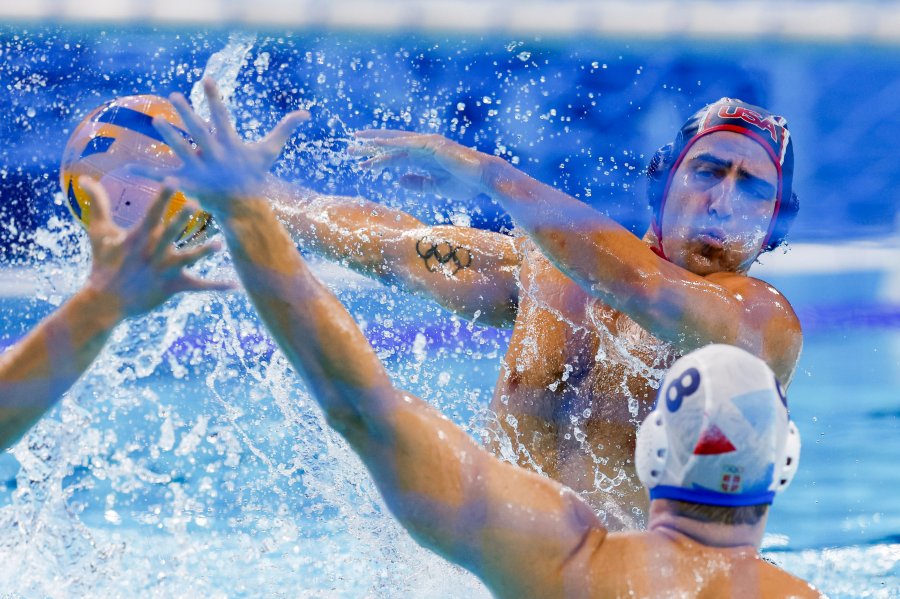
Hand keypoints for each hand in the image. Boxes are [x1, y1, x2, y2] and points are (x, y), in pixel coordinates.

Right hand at [81, 177, 231, 317]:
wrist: (106, 301)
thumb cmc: (103, 263)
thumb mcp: (99, 232)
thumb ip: (98, 203)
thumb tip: (84, 178)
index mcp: (139, 237)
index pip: (152, 213)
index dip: (161, 197)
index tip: (172, 179)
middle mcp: (152, 253)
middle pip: (169, 233)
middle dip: (181, 219)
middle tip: (196, 203)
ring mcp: (163, 271)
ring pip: (186, 259)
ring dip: (202, 252)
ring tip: (219, 245)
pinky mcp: (173, 287)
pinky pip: (199, 287)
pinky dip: (217, 286)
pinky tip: (235, 286)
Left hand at [147, 78, 308, 215]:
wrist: (245, 207)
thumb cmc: (255, 174)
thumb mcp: (269, 150)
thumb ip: (285, 129)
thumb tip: (306, 113)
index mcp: (231, 145)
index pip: (222, 117)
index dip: (215, 98)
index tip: (205, 79)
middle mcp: (216, 156)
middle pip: (200, 133)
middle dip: (188, 114)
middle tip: (175, 96)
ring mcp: (202, 171)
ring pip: (183, 151)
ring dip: (170, 136)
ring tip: (157, 120)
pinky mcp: (189, 184)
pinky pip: (165, 176)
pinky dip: (149, 173)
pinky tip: (130, 166)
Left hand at [352, 130, 492, 201]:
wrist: (485, 179)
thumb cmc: (466, 184)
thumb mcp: (435, 187)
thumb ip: (418, 183)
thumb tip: (398, 180)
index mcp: (424, 157)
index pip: (396, 156)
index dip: (378, 160)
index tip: (362, 165)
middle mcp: (423, 147)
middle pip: (391, 145)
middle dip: (370, 147)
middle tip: (349, 150)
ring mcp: (427, 144)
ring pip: (394, 142)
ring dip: (374, 143)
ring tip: (355, 145)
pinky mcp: (431, 144)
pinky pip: (406, 144)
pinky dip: (390, 143)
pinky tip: (375, 145)